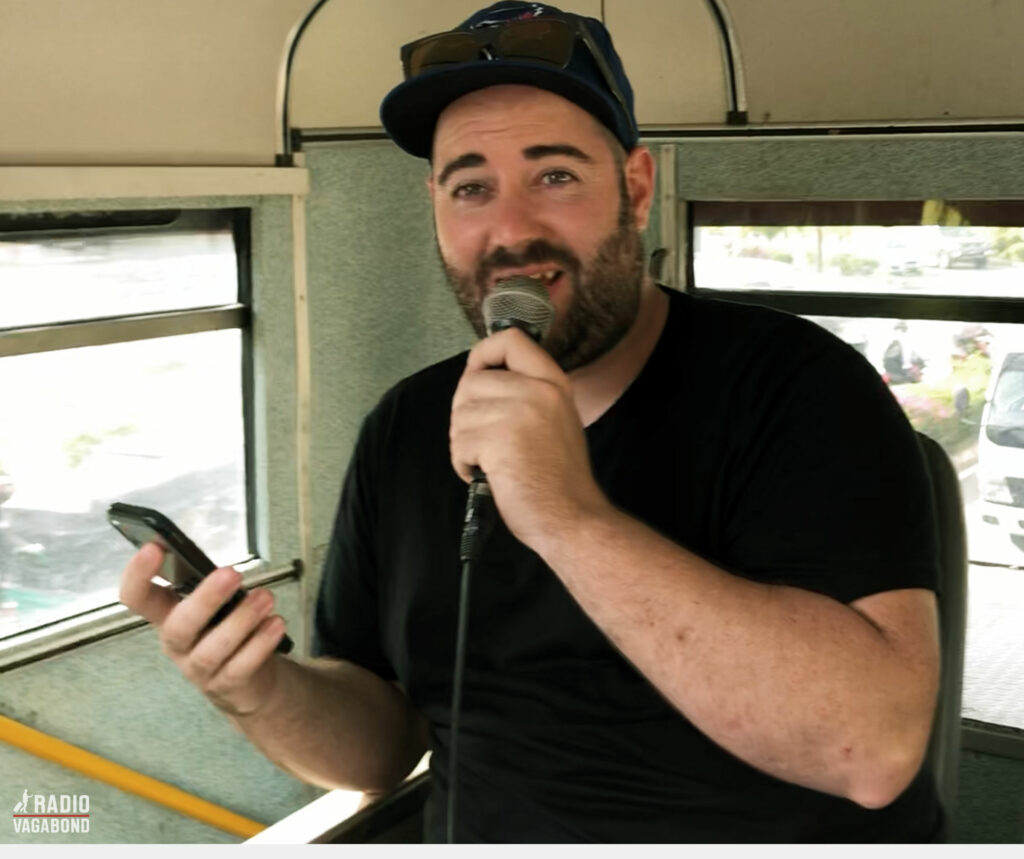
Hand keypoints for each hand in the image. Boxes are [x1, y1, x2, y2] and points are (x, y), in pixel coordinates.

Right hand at [118, 542, 287, 715]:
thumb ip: (210, 584)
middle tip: (232, 573)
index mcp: (167, 616)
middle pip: (178, 627)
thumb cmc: (225, 630)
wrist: (247, 681)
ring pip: (212, 650)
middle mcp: (178, 644)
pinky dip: (260, 644)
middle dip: (205, 599)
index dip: (137, 575)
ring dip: (242, 620)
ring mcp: (199, 669)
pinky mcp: (227, 685)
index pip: (138, 598)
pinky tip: (276, 624)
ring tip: (265, 598)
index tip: (153, 547)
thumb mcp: (213, 605)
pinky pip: (240, 668)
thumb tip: (221, 567)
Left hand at [450, 327, 608, 550]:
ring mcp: (519, 414)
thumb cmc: (558, 478)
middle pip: (471, 381)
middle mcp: (538, 391)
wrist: (572, 517)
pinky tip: (487, 475)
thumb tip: (479, 378)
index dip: (482, 354)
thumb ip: (525, 394)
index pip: (510, 340)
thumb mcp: (555, 418)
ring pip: (460, 415)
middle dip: (465, 414)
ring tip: (490, 463)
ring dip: (464, 443)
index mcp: (553, 382)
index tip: (476, 374)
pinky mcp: (498, 440)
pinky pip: (459, 443)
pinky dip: (464, 464)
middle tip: (482, 442)